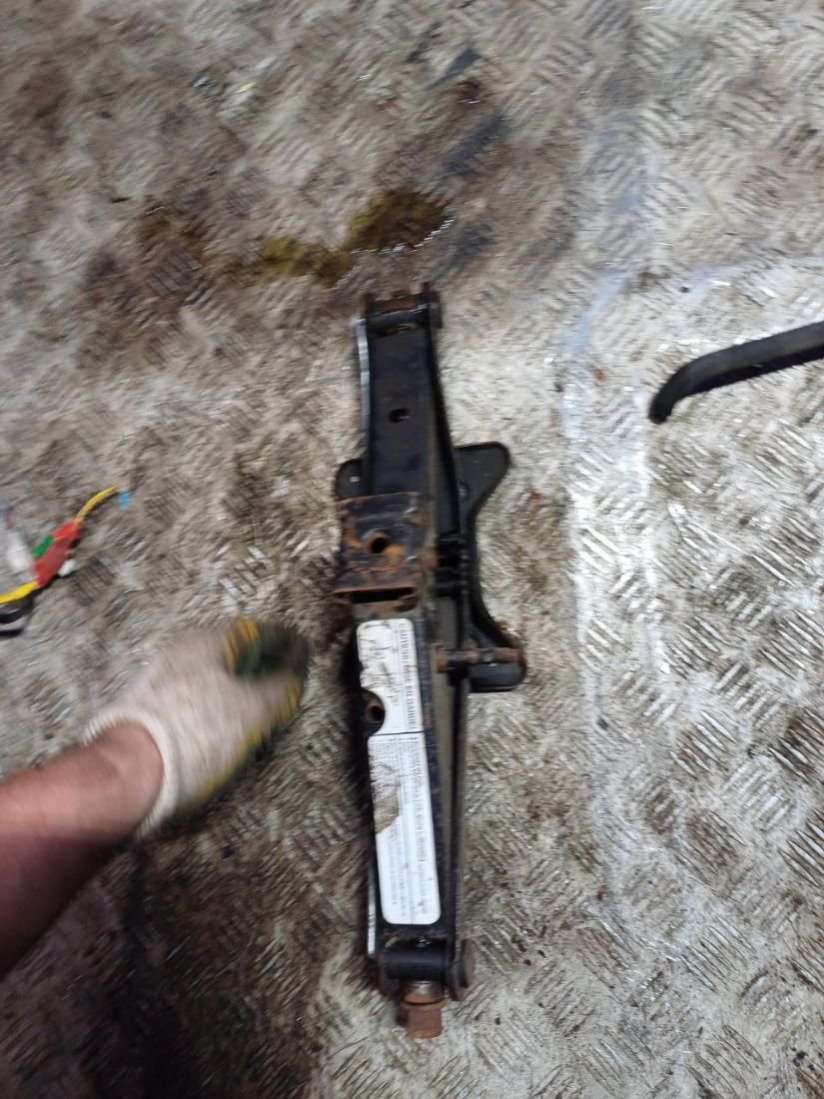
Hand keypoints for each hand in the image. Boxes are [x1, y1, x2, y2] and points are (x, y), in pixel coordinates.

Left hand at [84, 620, 308, 834]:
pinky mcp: (155, 710)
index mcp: (208, 640)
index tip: (305, 653)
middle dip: (265, 663)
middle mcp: (183, 652)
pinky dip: (224, 703)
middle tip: (289, 680)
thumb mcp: (253, 709)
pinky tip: (233, 725)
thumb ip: (280, 689)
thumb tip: (295, 677)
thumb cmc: (195, 732)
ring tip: (267, 706)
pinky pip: (201, 696)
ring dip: (244, 685)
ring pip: (216, 675)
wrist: (129, 773)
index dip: (287, 642)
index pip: (259, 630)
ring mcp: (165, 680)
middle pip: (235, 651)